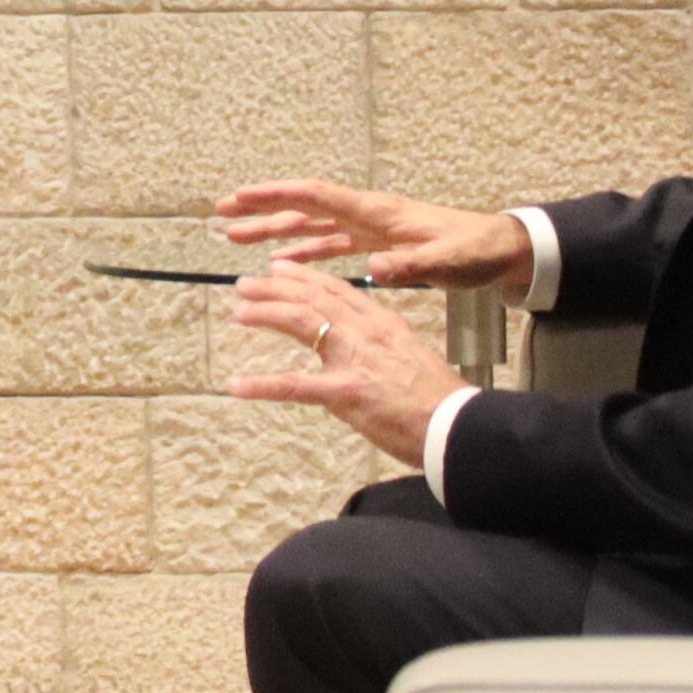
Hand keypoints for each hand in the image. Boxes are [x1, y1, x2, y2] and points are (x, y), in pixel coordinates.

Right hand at [217, 180, 531, 292]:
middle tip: (223, 214)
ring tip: (237, 237)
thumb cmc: (475, 251)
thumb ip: (410, 265)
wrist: (499, 249)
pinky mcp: (377, 244)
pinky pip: (330, 243)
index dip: (278, 195)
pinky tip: (282, 261)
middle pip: (305, 205)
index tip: (242, 196)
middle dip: (263, 208)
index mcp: (378, 213)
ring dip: (275, 229)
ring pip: (311, 224)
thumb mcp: (445, 262)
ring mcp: (370, 228)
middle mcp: (368, 214)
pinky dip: (303, 249)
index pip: (318, 197)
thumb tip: (372, 269)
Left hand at [227, 261, 459, 465]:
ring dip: (266, 313)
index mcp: (382, 322)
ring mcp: (353, 359)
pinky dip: (262, 385)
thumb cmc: (437, 398)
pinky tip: (236, 385)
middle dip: (275, 287)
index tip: (280, 267)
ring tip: (240, 310)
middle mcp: (365, 331)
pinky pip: (294, 385)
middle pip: (313, 297)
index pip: (337, 289)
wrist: (456, 424)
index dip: (304, 277)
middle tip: (246, 283)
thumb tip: (359, 347)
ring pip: (301, 322)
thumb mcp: (409, 355)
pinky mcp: (345, 392)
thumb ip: (381, 345)